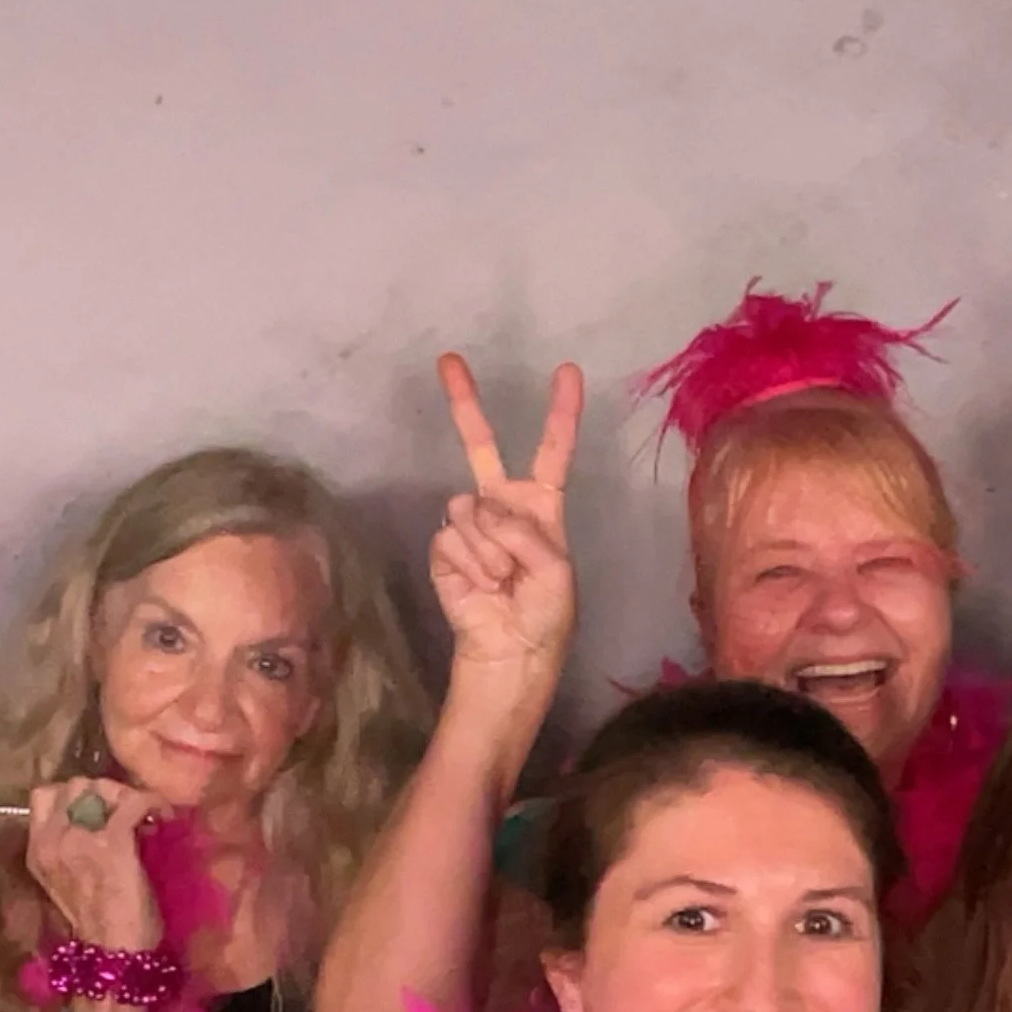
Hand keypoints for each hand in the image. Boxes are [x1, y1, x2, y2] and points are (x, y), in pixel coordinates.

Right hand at [25, 778, 162, 950]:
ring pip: (101, 788)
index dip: (74, 795)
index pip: (44, 796)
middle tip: (127, 812)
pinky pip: (133, 803)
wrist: (112, 953)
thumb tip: (99, 819)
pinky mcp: (111, 844)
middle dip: (105, 792)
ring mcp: (78, 840)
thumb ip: (70, 849)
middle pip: (73, 785)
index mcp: (37, 851)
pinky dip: (152, 804)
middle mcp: (51, 840)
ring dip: (127, 796)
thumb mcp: (66, 882)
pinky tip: (163, 818)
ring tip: (145, 816)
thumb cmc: (99, 924)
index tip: (100, 810)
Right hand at [429, 353, 581, 681]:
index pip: (552, 452)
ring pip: (469, 507)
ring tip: (502, 580)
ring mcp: (470, 524)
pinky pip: (452, 537)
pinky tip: (482, 585)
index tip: (566, 372)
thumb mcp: (556, 569)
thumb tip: (480, 509)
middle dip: (465, 403)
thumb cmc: (545, 614)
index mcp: (541, 506)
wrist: (511, 651)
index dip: (561, 413)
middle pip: (482, 446)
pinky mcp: (445, 546)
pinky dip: (470, 564)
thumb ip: (524, 531)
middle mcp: (502, 506)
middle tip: (448, 360)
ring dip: (489, 549)